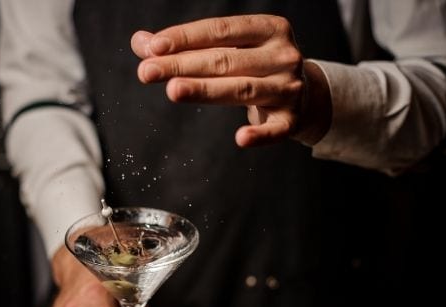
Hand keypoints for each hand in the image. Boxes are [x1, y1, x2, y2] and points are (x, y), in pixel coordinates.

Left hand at [131, 15, 330, 146]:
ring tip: (172, 90)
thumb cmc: (256, 66)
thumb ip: (186, 46)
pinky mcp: (292, 120)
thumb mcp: (229, 49)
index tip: (154, 47)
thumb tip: (140, 42)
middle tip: (147, 72)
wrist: (304, 94)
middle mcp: (284, 56)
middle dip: (183, 65)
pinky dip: (259, 135)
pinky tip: (240, 138)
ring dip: (205, 91)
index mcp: (269, 29)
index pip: (221, 31)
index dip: (186, 38)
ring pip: (242, 90)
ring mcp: (290, 89)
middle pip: (225, 61)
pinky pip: (275, 131)